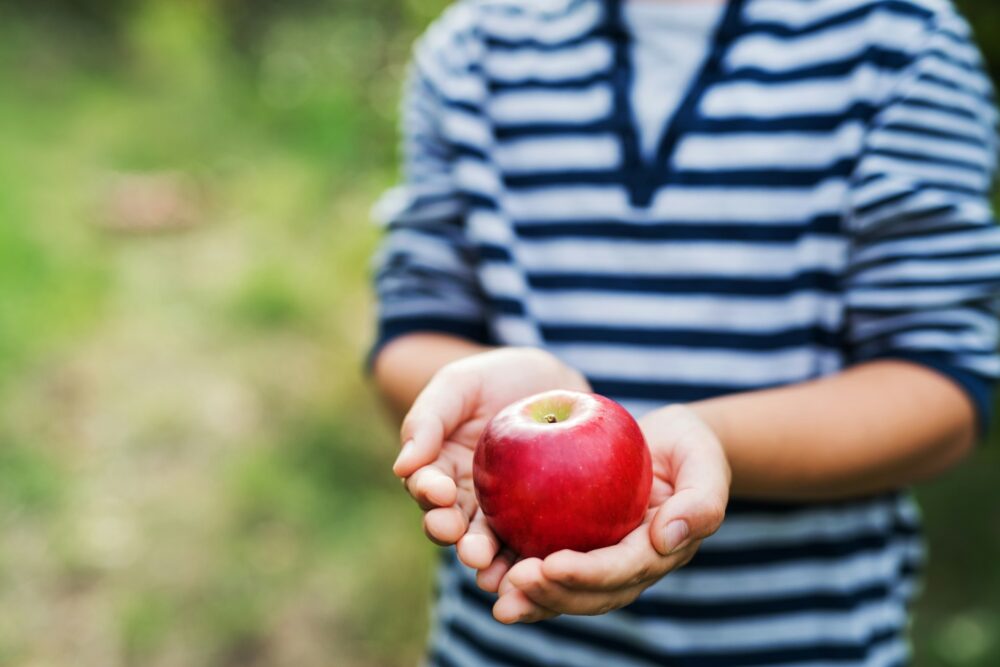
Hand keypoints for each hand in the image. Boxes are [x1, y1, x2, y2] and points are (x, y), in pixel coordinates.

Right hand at [392, 347, 590, 568]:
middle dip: (454, 535)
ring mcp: (498, 513)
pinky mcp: (533, 522)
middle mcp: (463, 498)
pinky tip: (531, 568)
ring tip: (488, 567)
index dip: (429, 491)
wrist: (552, 384)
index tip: (439, 491)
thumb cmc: (497, 378)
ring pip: (486, 542)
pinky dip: (524, 559)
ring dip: (484, 558)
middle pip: (452, 523)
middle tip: (463, 542)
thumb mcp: (458, 385)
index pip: (426, 485)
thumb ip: (427, 420)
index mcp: (438, 468)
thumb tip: (403, 467)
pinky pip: (526, 544)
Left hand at [484, 405, 729, 623]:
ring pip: (567, 591)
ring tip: (496, 595)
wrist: (668, 443)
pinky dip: (521, 575)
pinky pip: (549, 567)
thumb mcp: (704, 460)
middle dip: (553, 594)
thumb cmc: (690, 447)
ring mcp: (603, 562)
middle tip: (513, 581)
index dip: (588, 572)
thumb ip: (700, 500)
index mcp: (660, 551)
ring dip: (533, 599)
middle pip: (592, 593)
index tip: (550, 564)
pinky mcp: (578, 548)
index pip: (623, 568)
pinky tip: (488, 570)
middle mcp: (630, 567)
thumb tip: (667, 538)